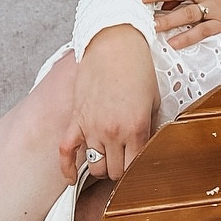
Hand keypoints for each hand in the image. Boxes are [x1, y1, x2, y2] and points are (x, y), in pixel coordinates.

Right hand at [57, 25, 156, 183]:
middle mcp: (113, 132)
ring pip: (94, 166)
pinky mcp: (76, 119)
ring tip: (106, 159)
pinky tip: (71, 178)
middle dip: (120, 169)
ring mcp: (92, 127)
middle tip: (122, 159)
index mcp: (136, 128)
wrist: (114, 42)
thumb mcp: (154, 98)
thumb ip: (152, 126)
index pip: (134, 168)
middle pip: (114, 171)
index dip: (136, 170)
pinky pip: (66, 153)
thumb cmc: (137, 66)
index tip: (137, 165)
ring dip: (101, 166)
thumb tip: (149, 146)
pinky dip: (67, 169)